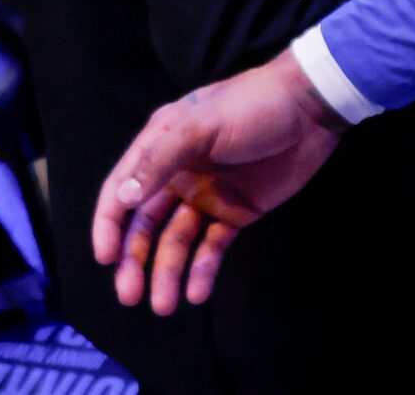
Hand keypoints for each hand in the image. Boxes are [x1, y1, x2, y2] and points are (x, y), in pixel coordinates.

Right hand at [91, 49, 346, 316]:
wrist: (309, 110)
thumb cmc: (250, 108)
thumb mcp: (200, 126)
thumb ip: (160, 161)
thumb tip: (122, 198)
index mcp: (160, 146)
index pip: (121, 190)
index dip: (109, 225)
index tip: (105, 259)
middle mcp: (176, 174)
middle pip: (145, 224)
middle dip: (134, 260)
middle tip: (129, 296)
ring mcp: (206, 196)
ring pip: (176, 241)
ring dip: (166, 272)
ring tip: (164, 306)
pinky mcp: (235, 213)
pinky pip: (211, 247)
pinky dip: (202, 270)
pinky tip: (196, 294)